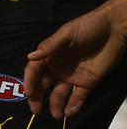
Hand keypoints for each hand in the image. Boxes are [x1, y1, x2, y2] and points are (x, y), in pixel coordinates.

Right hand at [24, 0, 126, 117]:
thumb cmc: (87, 27)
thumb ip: (50, 47)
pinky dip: (73, 105)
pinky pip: (79, 97)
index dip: (30, 81)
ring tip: (55, 115)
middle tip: (35, 110)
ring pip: (59, 93)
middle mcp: (58, 67)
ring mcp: (72, 76)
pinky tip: (69, 112)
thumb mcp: (67, 34)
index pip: (34, 70)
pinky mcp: (88, 83)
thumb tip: (30, 57)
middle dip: (38, 97)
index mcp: (50, 55)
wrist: (113, 29)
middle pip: (44, 85)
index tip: (28, 92)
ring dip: (55, 104)